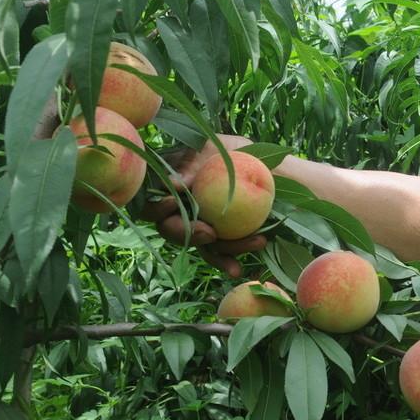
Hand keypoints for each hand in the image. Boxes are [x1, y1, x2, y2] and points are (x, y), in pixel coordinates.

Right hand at [141, 135, 267, 277]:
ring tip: (252, 241)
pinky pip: (217, 254)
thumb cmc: (235, 151)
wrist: (267, 166)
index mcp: (171, 186)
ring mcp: (198, 225)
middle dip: (187, 232)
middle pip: (169, 229)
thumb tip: (174, 185)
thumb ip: (192, 164)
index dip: (157, 206)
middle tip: (210, 232)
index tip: (174, 201)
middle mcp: (179, 209)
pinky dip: (226, 261)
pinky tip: (237, 270)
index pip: (152, 202)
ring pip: (199, 244)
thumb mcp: (215, 149)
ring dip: (222, 248)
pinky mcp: (218, 238)